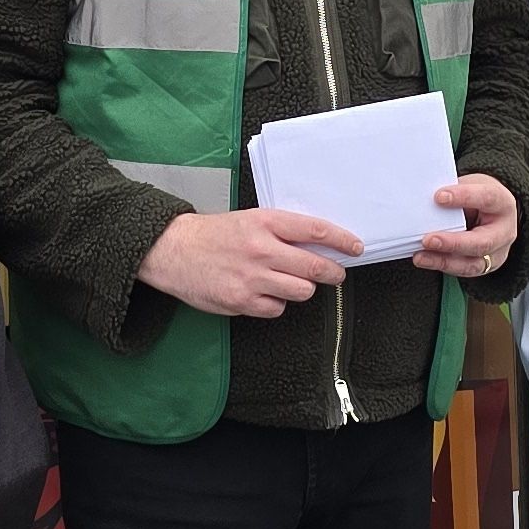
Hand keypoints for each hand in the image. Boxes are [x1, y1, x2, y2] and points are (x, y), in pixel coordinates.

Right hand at [136, 207, 361, 321]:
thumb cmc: (214, 234)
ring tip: (290, 282)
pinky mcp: (241, 301)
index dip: (341, 240)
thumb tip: (318, 244)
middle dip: (332, 272)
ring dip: (301, 288)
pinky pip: (277, 309)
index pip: (315, 230)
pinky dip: (275, 303)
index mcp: (265, 222)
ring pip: (300, 291)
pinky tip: (264, 293)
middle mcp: (261, 249)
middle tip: (335, 274)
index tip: (355, 247)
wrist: (173, 250)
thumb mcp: (250, 220)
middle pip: (314, 267)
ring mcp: (252, 278)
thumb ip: (281, 231)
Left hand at [413, 173, 517, 280]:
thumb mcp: (470, 186)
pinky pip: (463, 270)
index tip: (438, 196)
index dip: (464, 197)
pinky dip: (442, 265)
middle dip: (453, 243)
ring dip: (443, 260)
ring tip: (420, 256)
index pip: (487, 199)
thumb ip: (452, 194)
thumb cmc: (478, 197)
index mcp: (503, 203)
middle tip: (428, 239)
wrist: (491, 213)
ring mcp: (497, 253)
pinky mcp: (485, 267)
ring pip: (472, 264)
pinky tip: (425, 260)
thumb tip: (424, 202)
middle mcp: (504, 231)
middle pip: (482, 242)